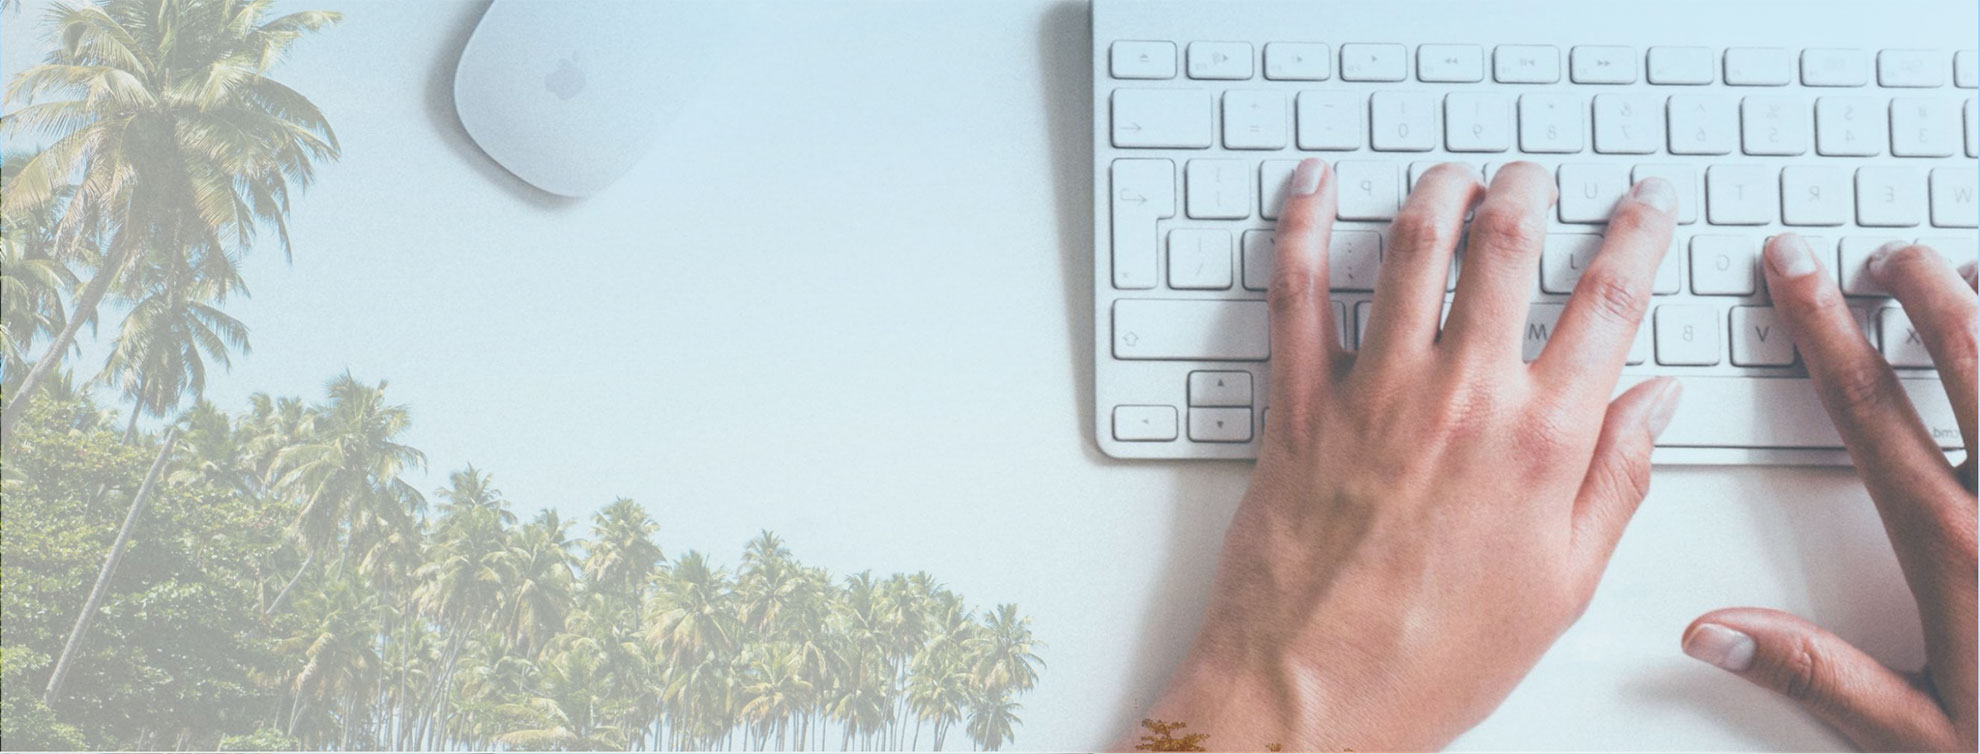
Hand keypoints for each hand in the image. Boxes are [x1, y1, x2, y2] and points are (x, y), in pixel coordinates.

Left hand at [1129, 160, 1680, 751]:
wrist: (1312, 697)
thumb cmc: (1432, 659)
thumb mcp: (1563, 586)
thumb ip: (1615, 481)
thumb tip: (1655, 401)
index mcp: (1541, 443)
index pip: (1608, 303)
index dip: (1636, 236)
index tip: (1645, 204)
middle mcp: (1462, 400)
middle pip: (1508, 248)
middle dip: (1529, 193)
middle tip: (1534, 177)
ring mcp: (1373, 394)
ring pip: (1410, 249)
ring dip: (1438, 193)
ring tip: (1453, 177)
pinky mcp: (1297, 406)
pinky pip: (1295, 293)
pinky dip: (1299, 227)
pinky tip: (1311, 189)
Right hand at [1680, 236, 1976, 751]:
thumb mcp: (1922, 737)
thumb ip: (1818, 675)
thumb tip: (1712, 633)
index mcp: (1960, 550)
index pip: (1869, 409)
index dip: (1823, 328)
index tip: (1797, 272)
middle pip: (1971, 351)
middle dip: (1924, 285)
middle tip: (1893, 256)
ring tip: (1979, 272)